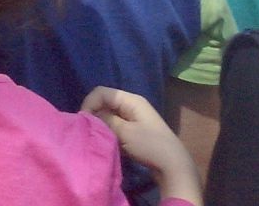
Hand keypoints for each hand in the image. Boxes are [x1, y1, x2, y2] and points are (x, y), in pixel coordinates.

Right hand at [81, 88, 200, 201]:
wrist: (174, 165)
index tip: (85, 121)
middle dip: (95, 114)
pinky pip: (116, 124)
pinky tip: (110, 141)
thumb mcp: (124, 132)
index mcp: (131, 100)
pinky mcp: (135, 129)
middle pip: (105, 102)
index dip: (89, 103)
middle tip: (91, 130)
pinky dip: (110, 131)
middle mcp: (132, 104)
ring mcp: (134, 117)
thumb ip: (104, 120)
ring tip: (100, 136)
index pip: (101, 92)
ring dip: (102, 124)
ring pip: (109, 114)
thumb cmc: (149, 145)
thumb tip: (87, 115)